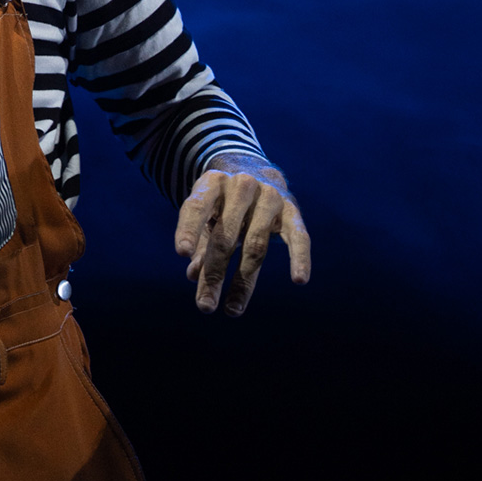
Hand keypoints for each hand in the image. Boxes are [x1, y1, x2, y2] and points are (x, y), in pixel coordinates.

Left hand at [173, 155, 310, 315]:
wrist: (257, 170)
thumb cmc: (224, 202)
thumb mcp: (207, 215)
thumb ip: (201, 243)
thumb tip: (193, 276)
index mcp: (213, 182)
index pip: (197, 206)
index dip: (189, 229)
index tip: (182, 254)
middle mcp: (241, 185)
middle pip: (226, 235)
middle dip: (214, 272)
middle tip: (204, 306)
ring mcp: (269, 196)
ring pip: (255, 243)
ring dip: (243, 281)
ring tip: (231, 310)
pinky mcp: (292, 210)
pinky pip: (298, 236)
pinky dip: (300, 257)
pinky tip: (299, 279)